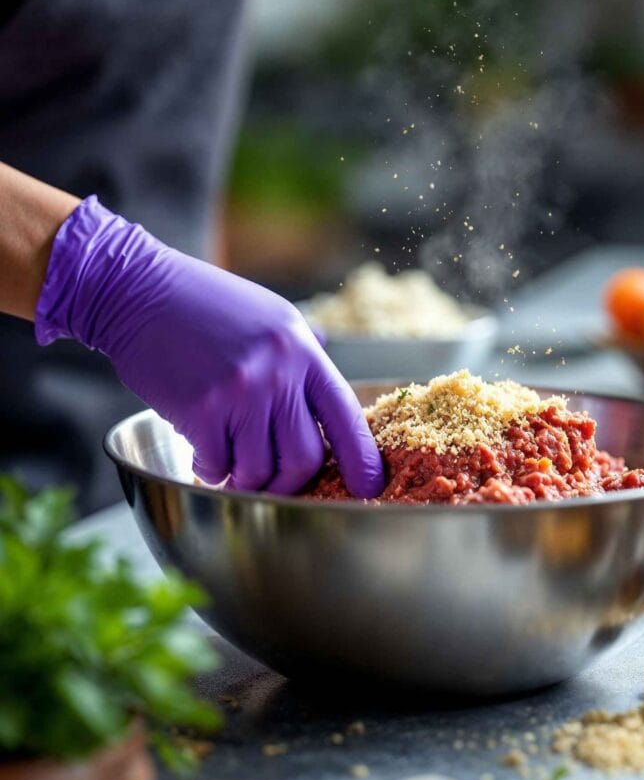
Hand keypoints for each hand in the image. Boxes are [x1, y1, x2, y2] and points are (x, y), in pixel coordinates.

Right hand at [35, 197, 384, 496]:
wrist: (139, 291)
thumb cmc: (204, 306)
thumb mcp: (270, 318)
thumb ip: (300, 360)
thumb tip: (326, 404)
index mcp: (303, 350)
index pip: (347, 416)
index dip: (364, 460)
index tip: (369, 488)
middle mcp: (279, 372)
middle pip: (305, 458)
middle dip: (290, 482)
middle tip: (272, 480)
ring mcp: (240, 392)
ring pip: (259, 470)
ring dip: (244, 477)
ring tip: (229, 459)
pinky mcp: (201, 410)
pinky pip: (216, 466)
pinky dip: (209, 469)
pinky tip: (201, 450)